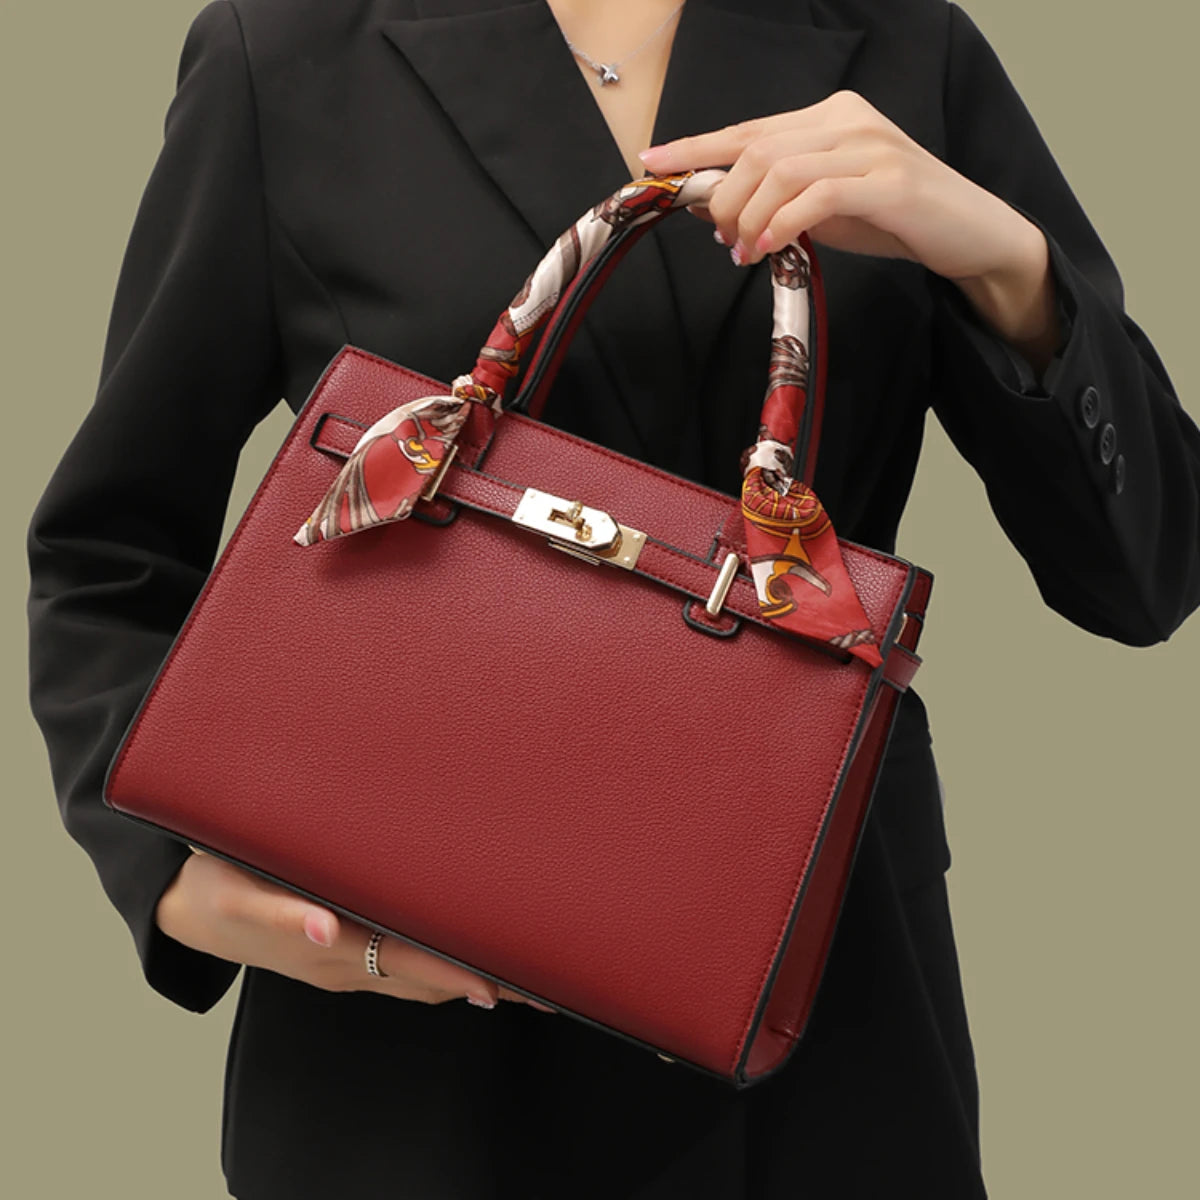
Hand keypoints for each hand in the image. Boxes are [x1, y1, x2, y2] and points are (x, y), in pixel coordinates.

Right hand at [155, 849, 554, 1011]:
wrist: (187, 907)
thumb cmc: (218, 880)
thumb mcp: (238, 888)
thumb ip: (279, 910)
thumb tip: (322, 928)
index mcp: (327, 941)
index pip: (408, 958)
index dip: (457, 969)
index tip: (503, 980)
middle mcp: (343, 962)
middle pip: (427, 975)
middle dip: (483, 980)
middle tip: (541, 984)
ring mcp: (343, 965)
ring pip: (418, 977)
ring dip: (469, 978)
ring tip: (522, 977)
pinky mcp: (341, 957)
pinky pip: (400, 969)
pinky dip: (441, 968)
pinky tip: (470, 962)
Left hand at [638, 90, 1063, 370]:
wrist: (969, 234)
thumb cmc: (894, 219)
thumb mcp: (825, 206)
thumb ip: (778, 198)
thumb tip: (716, 210)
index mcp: (829, 116)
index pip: (749, 128)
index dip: (696, 147)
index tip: (652, 165)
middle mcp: (847, 119)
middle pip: (756, 147)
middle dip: (723, 196)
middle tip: (720, 238)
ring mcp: (871, 146)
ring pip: (779, 169)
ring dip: (748, 215)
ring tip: (743, 251)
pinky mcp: (889, 181)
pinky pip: (816, 196)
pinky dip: (783, 223)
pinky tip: (769, 247)